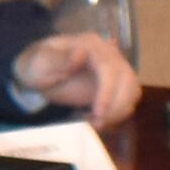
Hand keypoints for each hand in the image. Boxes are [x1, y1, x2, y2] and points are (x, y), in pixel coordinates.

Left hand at [11, 31, 142, 129]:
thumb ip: (58, 59)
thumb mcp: (40, 63)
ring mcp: (115, 67)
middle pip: (128, 79)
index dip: (107, 92)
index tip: (98, 113)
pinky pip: (128, 98)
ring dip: (119, 110)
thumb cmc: (37, 67)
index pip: (109, 67)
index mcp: (91, 45)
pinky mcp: (115, 83)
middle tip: (97, 124)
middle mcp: (108, 53)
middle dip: (116, 105)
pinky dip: (118, 112)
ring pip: (132, 89)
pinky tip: (97, 120)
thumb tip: (81, 54)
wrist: (38, 72)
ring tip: (96, 124)